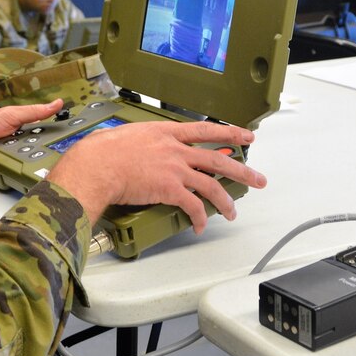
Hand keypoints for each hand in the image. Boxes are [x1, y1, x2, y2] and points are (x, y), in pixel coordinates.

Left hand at [0, 99, 65, 179]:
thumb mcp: (10, 115)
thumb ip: (33, 111)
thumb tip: (56, 103)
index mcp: (19, 124)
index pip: (43, 126)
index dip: (56, 128)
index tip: (73, 131)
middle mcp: (17, 140)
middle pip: (40, 145)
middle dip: (45, 147)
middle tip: (56, 147)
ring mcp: (12, 155)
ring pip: (32, 159)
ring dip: (33, 158)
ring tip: (35, 156)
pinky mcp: (7, 169)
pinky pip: (21, 170)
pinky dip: (23, 169)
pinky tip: (27, 168)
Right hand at [46, 120, 265, 232]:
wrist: (97, 165)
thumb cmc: (102, 151)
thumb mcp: (124, 135)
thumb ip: (136, 140)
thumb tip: (129, 145)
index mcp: (165, 133)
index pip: (205, 130)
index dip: (229, 132)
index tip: (244, 134)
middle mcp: (175, 149)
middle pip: (217, 159)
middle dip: (242, 170)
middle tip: (257, 178)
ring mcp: (174, 169)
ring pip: (211, 185)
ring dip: (225, 201)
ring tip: (233, 211)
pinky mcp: (169, 189)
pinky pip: (193, 205)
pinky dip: (200, 217)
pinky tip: (201, 225)